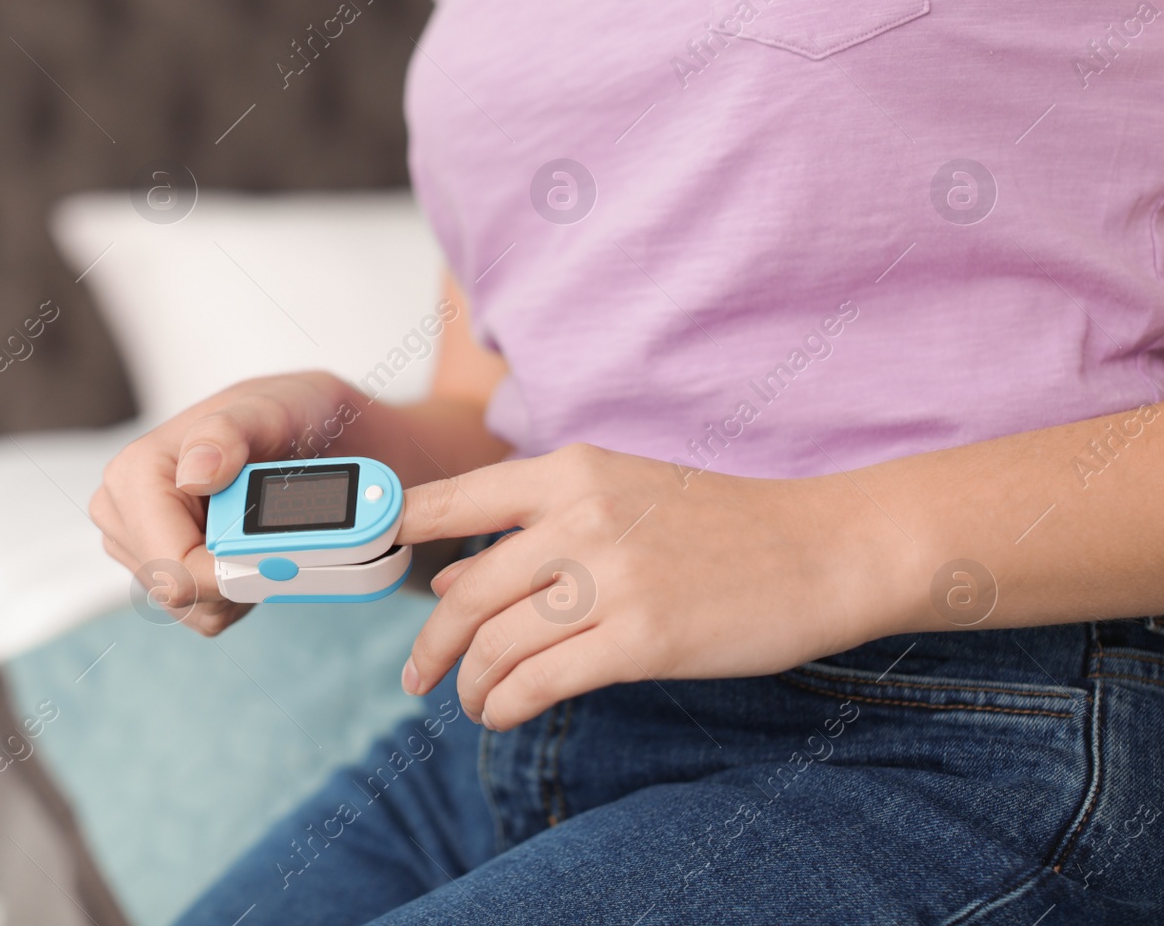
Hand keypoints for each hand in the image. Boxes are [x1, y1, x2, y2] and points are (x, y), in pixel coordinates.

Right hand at [90, 371, 355, 635]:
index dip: (231, 575)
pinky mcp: (159, 571)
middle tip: (281, 535)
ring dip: (240, 585)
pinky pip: (204, 612)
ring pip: (195, 608)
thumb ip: (227, 435)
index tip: (280, 561)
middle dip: (237, 576)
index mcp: (134, 475)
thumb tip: (196, 473)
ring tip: (262, 532)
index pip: (173, 567)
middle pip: (181, 593)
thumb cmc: (279, 417)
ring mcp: (137, 546)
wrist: (299, 432)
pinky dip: (237, 591)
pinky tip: (249, 548)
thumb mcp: (266, 411)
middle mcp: (123, 513)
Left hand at [396, 444, 895, 729]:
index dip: (393, 533)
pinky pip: (539, 682)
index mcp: (570, 471)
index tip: (362, 562)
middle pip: (462, 591)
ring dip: (470, 685)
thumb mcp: (620, 498)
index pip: (452, 498)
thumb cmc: (719, 525)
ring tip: (472, 703)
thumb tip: (444, 577)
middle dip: (429, 644)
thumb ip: (529, 532)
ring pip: (495, 643)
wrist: (823, 548)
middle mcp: (581, 517)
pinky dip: (506, 705)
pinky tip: (504, 713)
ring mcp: (612, 578)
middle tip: (417, 674)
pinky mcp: (642, 638)